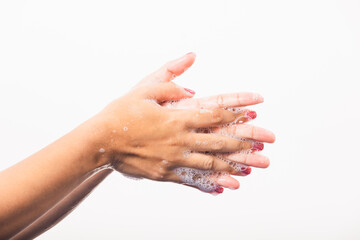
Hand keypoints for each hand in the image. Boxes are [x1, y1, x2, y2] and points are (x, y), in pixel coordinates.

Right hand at [90, 54, 255, 188]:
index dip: (238, 113)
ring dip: (234, 165)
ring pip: (210, 163)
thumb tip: (192, 77)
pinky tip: (224, 188)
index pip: (215, 115)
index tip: (256, 112)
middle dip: (247, 142)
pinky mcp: (165, 173)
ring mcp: (174, 159)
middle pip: (220, 141)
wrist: (101, 141)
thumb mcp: (145, 88)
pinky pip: (192, 180)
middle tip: (268, 145)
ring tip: (254, 168)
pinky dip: (209, 184)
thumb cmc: (122, 112)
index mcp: (177, 117)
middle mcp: (180, 140)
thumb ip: (170, 81)